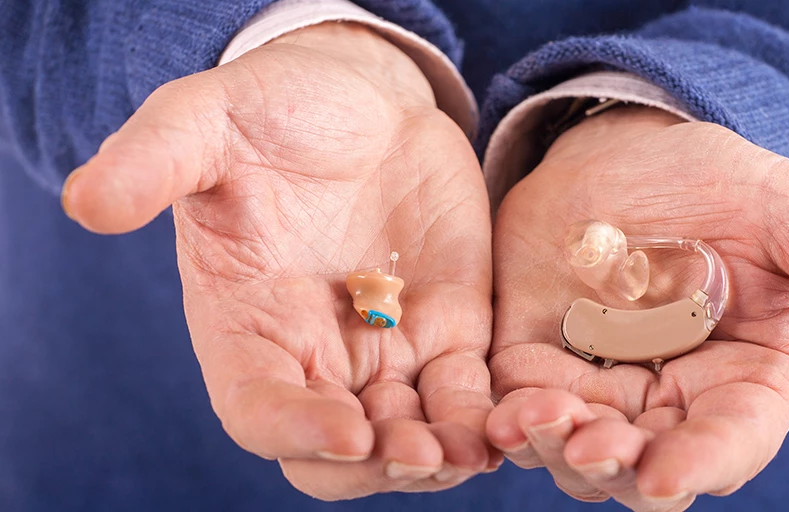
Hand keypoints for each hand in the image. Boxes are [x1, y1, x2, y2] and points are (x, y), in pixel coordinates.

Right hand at [61, 23, 499, 498]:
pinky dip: (489, 413)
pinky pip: (468, 392)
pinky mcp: (450, 331)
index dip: (297, 430)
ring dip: (445, 452)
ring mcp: (388, 350)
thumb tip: (85, 202)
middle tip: (425, 455)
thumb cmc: (272, 113)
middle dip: (380, 464)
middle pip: (341, 451)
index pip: (260, 409)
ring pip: (412, 435)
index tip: (348, 430)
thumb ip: (156, 162)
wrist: (360, 102)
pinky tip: (518, 415)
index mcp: (246, 328)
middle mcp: (316, 357)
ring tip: (480, 448)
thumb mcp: (208, 123)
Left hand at [487, 106, 788, 509]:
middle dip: (612, 467)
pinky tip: (490, 412)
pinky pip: (518, 410)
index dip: (701, 464)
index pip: (729, 444)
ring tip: (528, 416)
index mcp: (743, 387)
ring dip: (550, 447)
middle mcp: (669, 405)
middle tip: (589, 444)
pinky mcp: (536, 363)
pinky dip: (504, 420)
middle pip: (641, 468)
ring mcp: (599, 389)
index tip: (669, 476)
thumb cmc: (728, 187)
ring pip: (572, 451)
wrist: (632, 155)